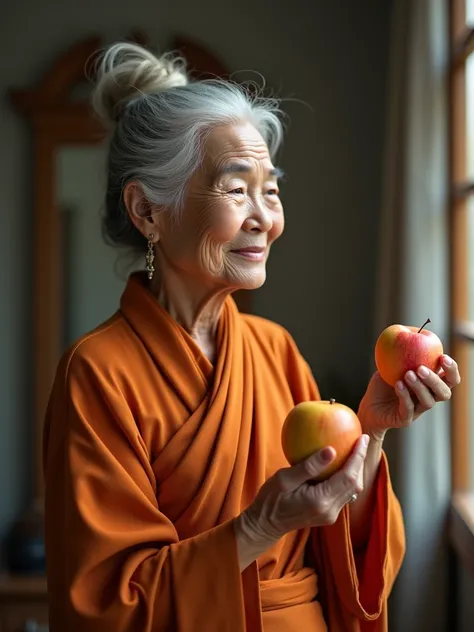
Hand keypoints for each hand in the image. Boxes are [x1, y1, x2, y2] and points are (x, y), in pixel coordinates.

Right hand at [236, 435, 368, 553]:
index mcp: (320, 501)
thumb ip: (308, 466)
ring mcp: (330, 514)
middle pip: (355, 484)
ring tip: (356, 450)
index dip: (358, 456)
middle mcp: (330, 510)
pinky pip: (344, 493)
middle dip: (360, 461)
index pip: (348, 476)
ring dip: (356, 470)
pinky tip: (342, 464)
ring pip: (352, 490)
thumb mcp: (284, 478)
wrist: (265, 524)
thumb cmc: (271, 499)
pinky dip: (347, 477)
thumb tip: (331, 450)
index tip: (362, 438)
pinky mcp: (328, 514)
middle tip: (361, 439)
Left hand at [358, 355, 460, 439]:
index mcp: (430, 384)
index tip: (443, 357)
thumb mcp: (392, 364)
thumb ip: (402, 352)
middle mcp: (428, 397)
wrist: (369, 406)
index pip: (450, 379)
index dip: (452, 369)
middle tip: (421, 368)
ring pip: (428, 401)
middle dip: (435, 379)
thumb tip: (408, 331)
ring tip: (407, 374)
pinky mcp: (405, 419)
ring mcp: (418, 410)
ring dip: (419, 387)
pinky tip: (398, 384)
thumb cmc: (383, 383)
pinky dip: (404, 396)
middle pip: (444, 392)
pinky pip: (409, 409)